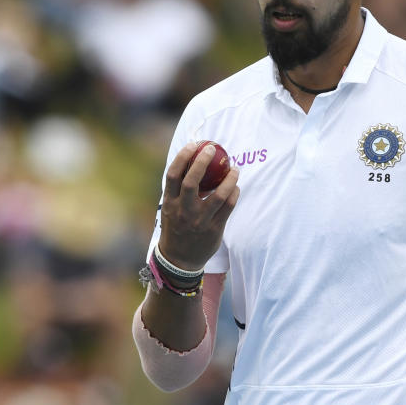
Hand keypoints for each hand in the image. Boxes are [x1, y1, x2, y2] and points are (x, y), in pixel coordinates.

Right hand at [157, 142, 239, 269]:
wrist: (179, 260)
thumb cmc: (177, 228)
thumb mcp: (170, 209)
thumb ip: (179, 190)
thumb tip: (193, 162)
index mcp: (169, 203)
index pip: (173, 175)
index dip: (182, 156)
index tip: (193, 145)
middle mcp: (183, 211)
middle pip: (192, 181)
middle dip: (202, 162)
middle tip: (213, 150)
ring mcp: (199, 221)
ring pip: (217, 195)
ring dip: (228, 179)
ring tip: (235, 168)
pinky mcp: (214, 229)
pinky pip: (228, 207)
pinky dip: (234, 194)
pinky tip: (236, 187)